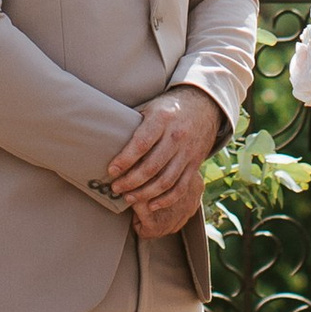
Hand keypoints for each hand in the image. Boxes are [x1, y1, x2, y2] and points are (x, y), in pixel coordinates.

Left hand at [107, 87, 223, 240]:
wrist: (203, 106)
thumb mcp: (151, 108)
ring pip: (166, 181)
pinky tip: (151, 205)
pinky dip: (165, 199)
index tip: (111, 171)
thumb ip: (135, 125)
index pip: (141, 144)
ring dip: (145, 194)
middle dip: (131, 181)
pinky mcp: (195, 163)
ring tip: (129, 198)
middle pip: (152, 166)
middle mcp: (177, 136)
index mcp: (162, 119)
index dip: (125, 160)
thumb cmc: (167, 108)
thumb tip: (107, 142)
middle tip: (116, 188)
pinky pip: (180, 187)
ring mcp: (188, 151)